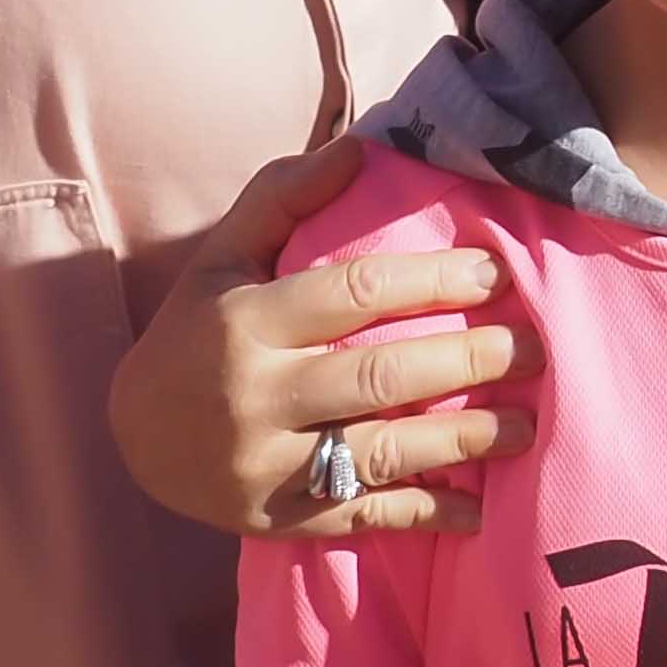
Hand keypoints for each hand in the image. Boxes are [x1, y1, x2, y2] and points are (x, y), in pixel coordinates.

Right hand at [102, 142, 536, 539]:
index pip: (353, 293)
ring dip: (464, 440)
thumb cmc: (198, 330)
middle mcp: (254, 397)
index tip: (495, 273)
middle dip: (468, 361)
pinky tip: (478, 509)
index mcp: (245, 322)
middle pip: (379, 377)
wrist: (133, 437)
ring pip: (380, 453)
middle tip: (534, 349)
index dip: (432, 281)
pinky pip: (361, 518)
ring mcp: (265, 466)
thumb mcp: (223, 257)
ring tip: (526, 426)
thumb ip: (284, 197)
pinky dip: (424, 515)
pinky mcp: (278, 520)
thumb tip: (359, 146)